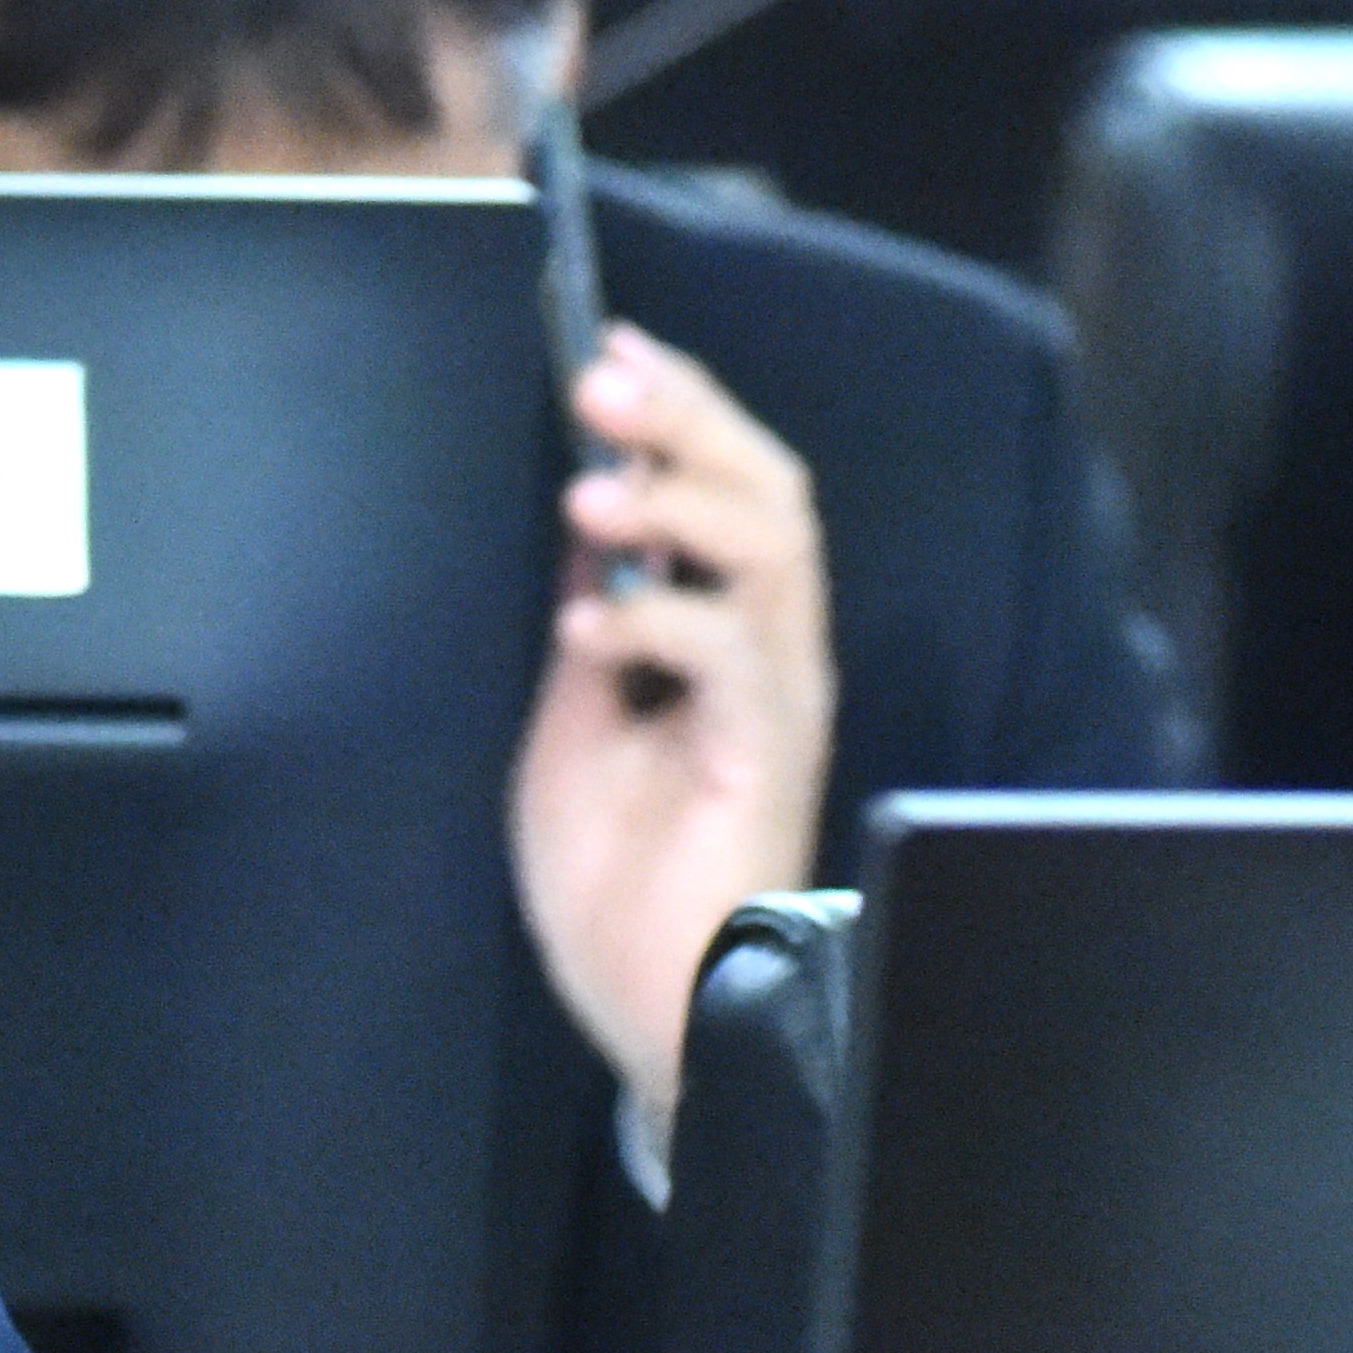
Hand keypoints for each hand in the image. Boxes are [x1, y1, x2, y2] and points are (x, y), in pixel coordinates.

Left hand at [509, 324, 833, 1134]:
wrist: (650, 1005)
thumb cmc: (619, 881)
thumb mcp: (575, 724)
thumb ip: (596, 626)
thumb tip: (587, 531)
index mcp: (725, 636)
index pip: (725, 488)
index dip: (677, 412)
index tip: (607, 347)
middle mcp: (771, 654)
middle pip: (768, 493)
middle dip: (688, 424)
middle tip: (605, 382)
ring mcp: (777, 704)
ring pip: (772, 555)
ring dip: (680, 506)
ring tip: (597, 493)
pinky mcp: (768, 762)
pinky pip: (739, 664)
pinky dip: (664, 624)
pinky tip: (593, 626)